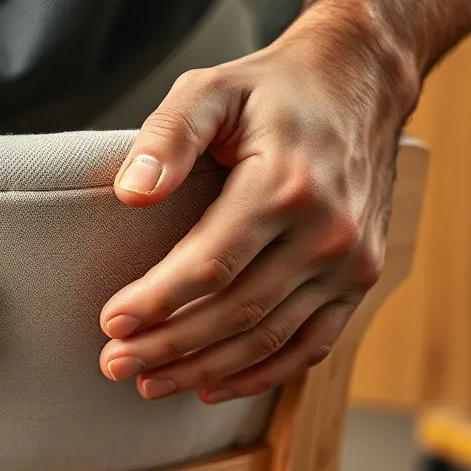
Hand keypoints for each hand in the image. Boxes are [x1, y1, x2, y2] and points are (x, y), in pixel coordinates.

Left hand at [98, 28, 416, 403]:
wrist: (359, 84)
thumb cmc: (273, 91)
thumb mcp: (212, 89)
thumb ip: (168, 136)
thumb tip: (130, 191)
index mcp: (285, 185)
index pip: (209, 265)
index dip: (156, 301)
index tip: (110, 321)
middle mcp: (326, 232)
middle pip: (235, 312)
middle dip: (167, 346)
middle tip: (113, 362)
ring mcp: (350, 262)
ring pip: (268, 338)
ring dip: (204, 369)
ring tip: (148, 382)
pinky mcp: (360, 279)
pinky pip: (311, 345)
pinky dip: (261, 374)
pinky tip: (213, 385)